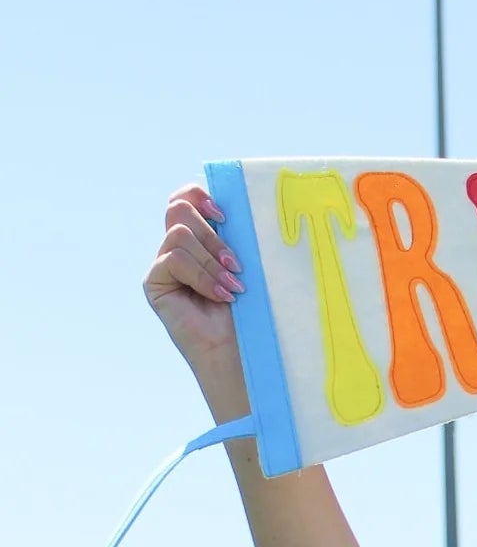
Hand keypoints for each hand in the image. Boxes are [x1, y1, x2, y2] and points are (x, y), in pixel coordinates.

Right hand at [143, 184, 246, 388]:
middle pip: (180, 210)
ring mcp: (163, 263)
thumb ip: (233, 236)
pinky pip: (174, 259)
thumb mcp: (246, 265)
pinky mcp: (154, 281)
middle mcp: (177, 247)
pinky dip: (201, 276)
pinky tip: (220, 296)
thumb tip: (235, 205)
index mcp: (200, 237)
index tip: (226, 217)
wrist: (240, 350)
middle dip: (214, 237)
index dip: (201, 196)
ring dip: (211, 261)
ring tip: (233, 288)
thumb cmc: (251, 311)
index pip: (186, 198)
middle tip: (237, 266)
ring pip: (179, 234)